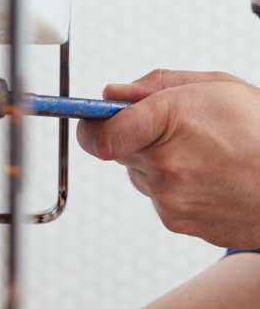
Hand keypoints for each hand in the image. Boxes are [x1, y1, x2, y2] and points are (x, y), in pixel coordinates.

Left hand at [76, 69, 259, 246]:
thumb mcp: (217, 87)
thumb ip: (156, 85)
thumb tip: (112, 94)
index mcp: (169, 122)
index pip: (98, 133)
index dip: (91, 125)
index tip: (94, 120)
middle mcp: (164, 166)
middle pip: (116, 150)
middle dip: (136, 138)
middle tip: (177, 131)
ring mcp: (169, 199)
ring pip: (139, 174)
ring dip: (158, 164)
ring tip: (205, 156)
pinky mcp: (177, 222)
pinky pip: (159, 198)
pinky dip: (176, 188)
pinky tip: (210, 178)